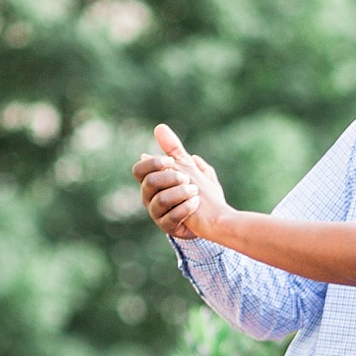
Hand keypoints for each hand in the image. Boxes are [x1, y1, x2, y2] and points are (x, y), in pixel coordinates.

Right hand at [131, 123, 229, 239]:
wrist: (216, 217)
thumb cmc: (199, 191)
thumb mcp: (188, 167)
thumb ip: (174, 149)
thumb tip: (159, 127)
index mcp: (152, 182)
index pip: (138, 170)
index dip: (153, 164)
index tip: (172, 162)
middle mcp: (149, 198)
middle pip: (148, 183)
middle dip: (171, 178)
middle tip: (188, 179)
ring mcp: (157, 214)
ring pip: (159, 200)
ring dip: (181, 193)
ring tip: (195, 192)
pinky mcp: (167, 228)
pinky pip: (171, 217)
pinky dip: (186, 208)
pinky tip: (196, 203)